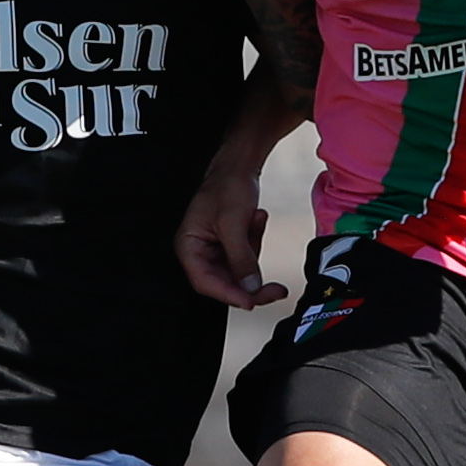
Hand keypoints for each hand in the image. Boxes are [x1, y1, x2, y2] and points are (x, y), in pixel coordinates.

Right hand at [176, 155, 280, 310]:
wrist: (240, 163)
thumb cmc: (227, 186)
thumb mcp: (234, 224)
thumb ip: (241, 259)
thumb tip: (250, 288)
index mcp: (188, 246)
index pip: (205, 282)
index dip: (229, 295)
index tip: (251, 302)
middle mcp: (199, 251)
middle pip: (225, 282)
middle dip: (251, 280)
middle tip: (277, 290)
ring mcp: (215, 248)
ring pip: (239, 271)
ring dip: (254, 248)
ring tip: (255, 219)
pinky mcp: (229, 243)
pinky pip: (247, 256)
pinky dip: (255, 239)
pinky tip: (256, 217)